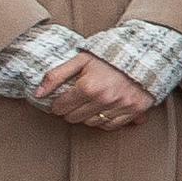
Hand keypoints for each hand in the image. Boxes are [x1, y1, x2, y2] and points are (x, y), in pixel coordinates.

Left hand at [36, 54, 154, 127]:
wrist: (144, 54)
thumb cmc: (109, 57)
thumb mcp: (80, 60)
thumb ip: (56, 76)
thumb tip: (38, 94)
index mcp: (88, 86)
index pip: (61, 107)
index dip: (57, 104)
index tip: (61, 100)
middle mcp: (104, 99)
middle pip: (74, 118)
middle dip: (71, 110)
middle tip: (75, 101)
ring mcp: (120, 106)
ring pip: (92, 123)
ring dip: (87, 116)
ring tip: (90, 103)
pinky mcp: (134, 110)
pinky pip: (111, 125)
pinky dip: (104, 120)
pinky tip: (104, 109)